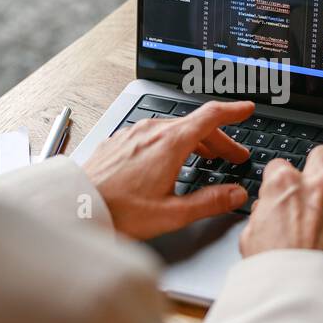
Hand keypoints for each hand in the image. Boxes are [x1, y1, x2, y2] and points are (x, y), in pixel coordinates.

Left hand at [83, 100, 253, 239]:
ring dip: (196, 141)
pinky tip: (170, 160)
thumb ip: (209, 202)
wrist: (76, 207)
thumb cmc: (119, 212)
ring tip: (205, 159)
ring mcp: (133, 133)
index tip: (246, 109)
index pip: (211, 116)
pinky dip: (172, 142)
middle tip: (233, 157)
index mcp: (170, 143)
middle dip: (219, 139)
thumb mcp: (172, 213)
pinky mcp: (119, 141)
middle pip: (195, 125)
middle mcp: (151, 131)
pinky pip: (153, 134)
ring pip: (174, 128)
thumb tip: (236, 194)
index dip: (233, 111)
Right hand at [240, 144, 322, 263]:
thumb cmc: (270, 269)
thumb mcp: (249, 236)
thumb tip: (266, 211)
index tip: (281, 188)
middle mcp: (316, 189)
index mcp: (284, 186)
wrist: (294, 295)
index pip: (281, 164)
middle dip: (319, 164)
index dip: (280, 177)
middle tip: (316, 177)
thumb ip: (261, 215)